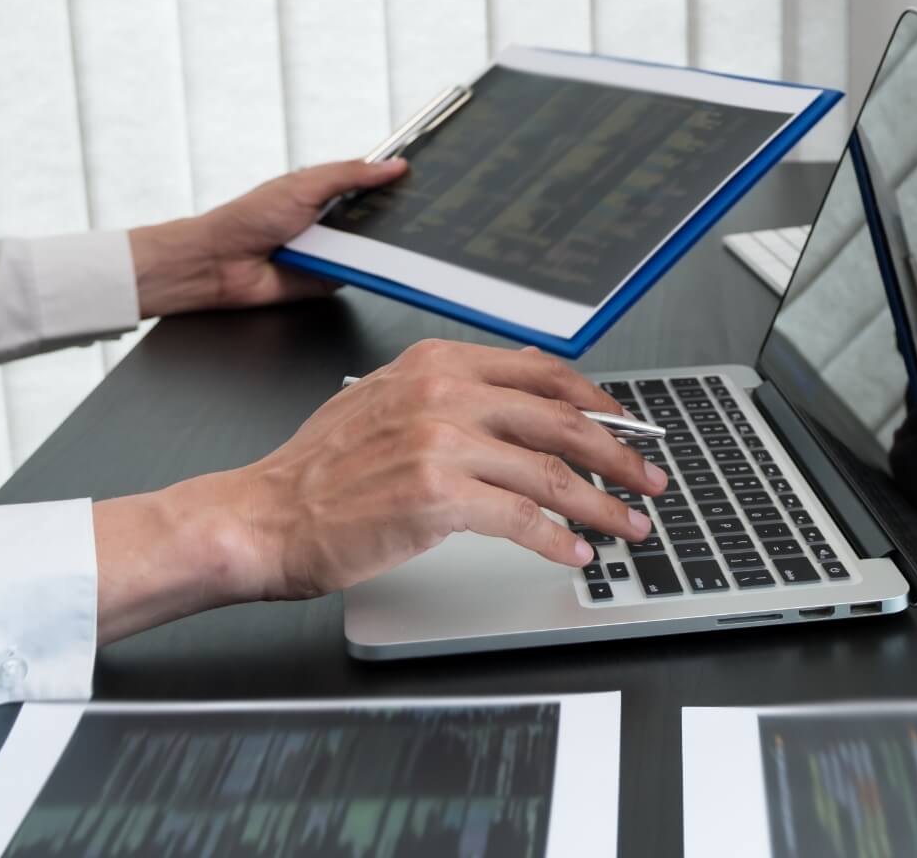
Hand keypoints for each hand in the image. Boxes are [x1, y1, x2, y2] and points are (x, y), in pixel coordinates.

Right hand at [91, 341, 663, 640]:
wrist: (265, 516)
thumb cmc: (320, 469)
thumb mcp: (388, 398)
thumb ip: (455, 386)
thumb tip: (528, 381)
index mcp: (437, 363)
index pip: (543, 374)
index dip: (598, 403)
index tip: (626, 426)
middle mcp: (444, 394)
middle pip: (561, 421)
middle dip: (619, 454)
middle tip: (651, 478)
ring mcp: (442, 444)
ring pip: (550, 474)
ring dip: (602, 505)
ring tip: (629, 527)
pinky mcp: (437, 498)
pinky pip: (521, 519)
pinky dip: (557, 540)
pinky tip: (576, 552)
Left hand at [127, 158, 408, 317]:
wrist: (221, 264)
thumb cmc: (248, 218)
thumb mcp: (305, 184)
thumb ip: (351, 174)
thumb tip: (392, 165)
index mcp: (324, 191)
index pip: (369, 183)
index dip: (393, 181)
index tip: (420, 178)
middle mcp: (330, 220)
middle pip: (377, 216)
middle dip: (394, 215)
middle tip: (420, 211)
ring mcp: (333, 250)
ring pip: (374, 247)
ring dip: (381, 244)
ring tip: (398, 237)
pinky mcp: (332, 279)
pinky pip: (362, 274)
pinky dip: (369, 270)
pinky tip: (375, 263)